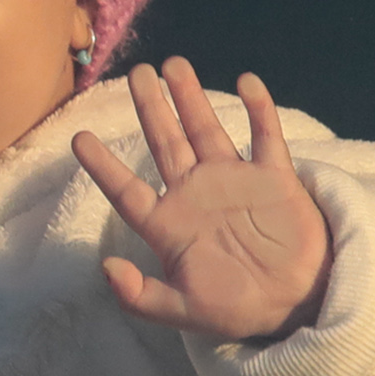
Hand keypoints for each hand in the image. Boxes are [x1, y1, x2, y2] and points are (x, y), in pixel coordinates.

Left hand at [73, 57, 331, 341]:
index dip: (103, 166)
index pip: (128, 190)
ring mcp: (235, 181)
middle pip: (165, 142)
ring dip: (191, 98)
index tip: (78, 139)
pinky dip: (258, 108)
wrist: (296, 304)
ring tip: (173, 64)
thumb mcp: (183, 311)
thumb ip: (141, 297)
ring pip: (207, 130)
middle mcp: (196, 194)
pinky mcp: (274, 178)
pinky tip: (246, 82)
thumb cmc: (236, 309)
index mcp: (170, 225)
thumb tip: (105, 267)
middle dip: (150, 107)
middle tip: (136, 74)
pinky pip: (265, 136)